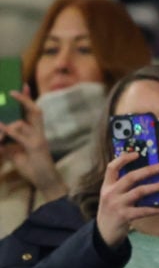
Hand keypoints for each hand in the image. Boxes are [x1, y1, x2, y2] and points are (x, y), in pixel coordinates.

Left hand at [0, 87, 66, 201]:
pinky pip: (20, 135)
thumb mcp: (15, 153)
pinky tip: (2, 128)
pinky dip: (10, 131)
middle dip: (25, 100)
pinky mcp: (36, 147)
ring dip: (8, 126)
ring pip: (23, 123)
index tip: (22, 86)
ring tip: (0, 131)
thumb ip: (7, 144)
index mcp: (35, 133)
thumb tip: (0, 132)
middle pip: (35, 111)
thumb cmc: (32, 167)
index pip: (32, 112)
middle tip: (12, 91)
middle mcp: (39, 134)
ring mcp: (39, 139)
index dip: (27, 99)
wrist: (45, 182)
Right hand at [95, 152, 158, 247]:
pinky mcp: (125, 216)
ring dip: (157, 187)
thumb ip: (122, 187)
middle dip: (148, 170)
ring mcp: (117, 204)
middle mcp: (111, 193)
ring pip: (140, 192)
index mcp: (107, 186)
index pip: (112, 167)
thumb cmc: (112, 211)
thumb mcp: (112, 196)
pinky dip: (157, 209)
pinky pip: (144, 210)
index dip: (123, 159)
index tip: (137, 154)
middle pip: (131, 177)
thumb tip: (145, 176)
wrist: (104, 232)